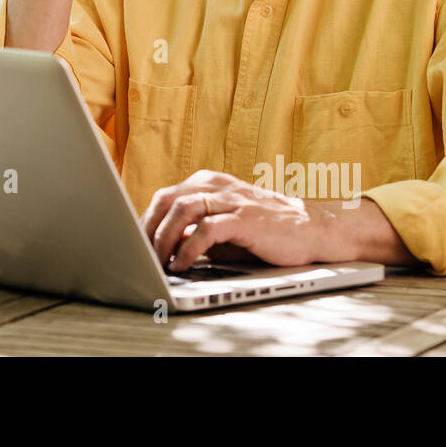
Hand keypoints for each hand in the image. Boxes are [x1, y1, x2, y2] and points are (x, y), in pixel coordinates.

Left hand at [140, 170, 330, 270]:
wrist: (313, 228)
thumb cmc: (266, 230)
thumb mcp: (224, 226)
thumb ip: (194, 230)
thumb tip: (161, 244)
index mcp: (208, 183)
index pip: (165, 197)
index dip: (145, 221)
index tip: (132, 243)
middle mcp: (216, 185)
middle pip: (168, 200)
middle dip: (148, 229)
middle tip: (139, 254)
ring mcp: (232, 199)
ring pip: (183, 210)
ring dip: (164, 238)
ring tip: (157, 261)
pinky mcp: (245, 217)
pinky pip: (207, 229)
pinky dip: (189, 247)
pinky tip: (182, 263)